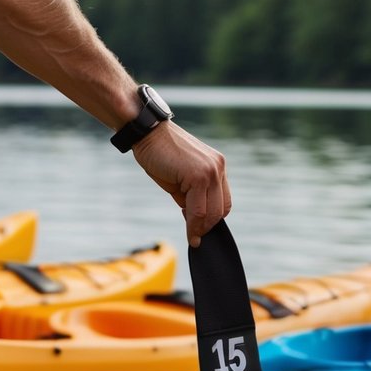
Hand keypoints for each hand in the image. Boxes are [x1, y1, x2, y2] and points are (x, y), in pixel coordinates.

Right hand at [131, 122, 229, 246]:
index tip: (201, 229)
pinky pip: (199, 210)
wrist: (147, 133)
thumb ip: (191, 197)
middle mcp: (218, 167)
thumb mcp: (180, 179)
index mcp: (216, 166)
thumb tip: (195, 220)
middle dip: (208, 227)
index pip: (223, 201)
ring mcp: (211, 171)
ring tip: (193, 237)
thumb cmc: (159, 154)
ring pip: (212, 212)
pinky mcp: (199, 176)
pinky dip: (194, 225)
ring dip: (201, 228)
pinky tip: (190, 232)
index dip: (213, 219)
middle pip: (221, 209)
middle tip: (196, 237)